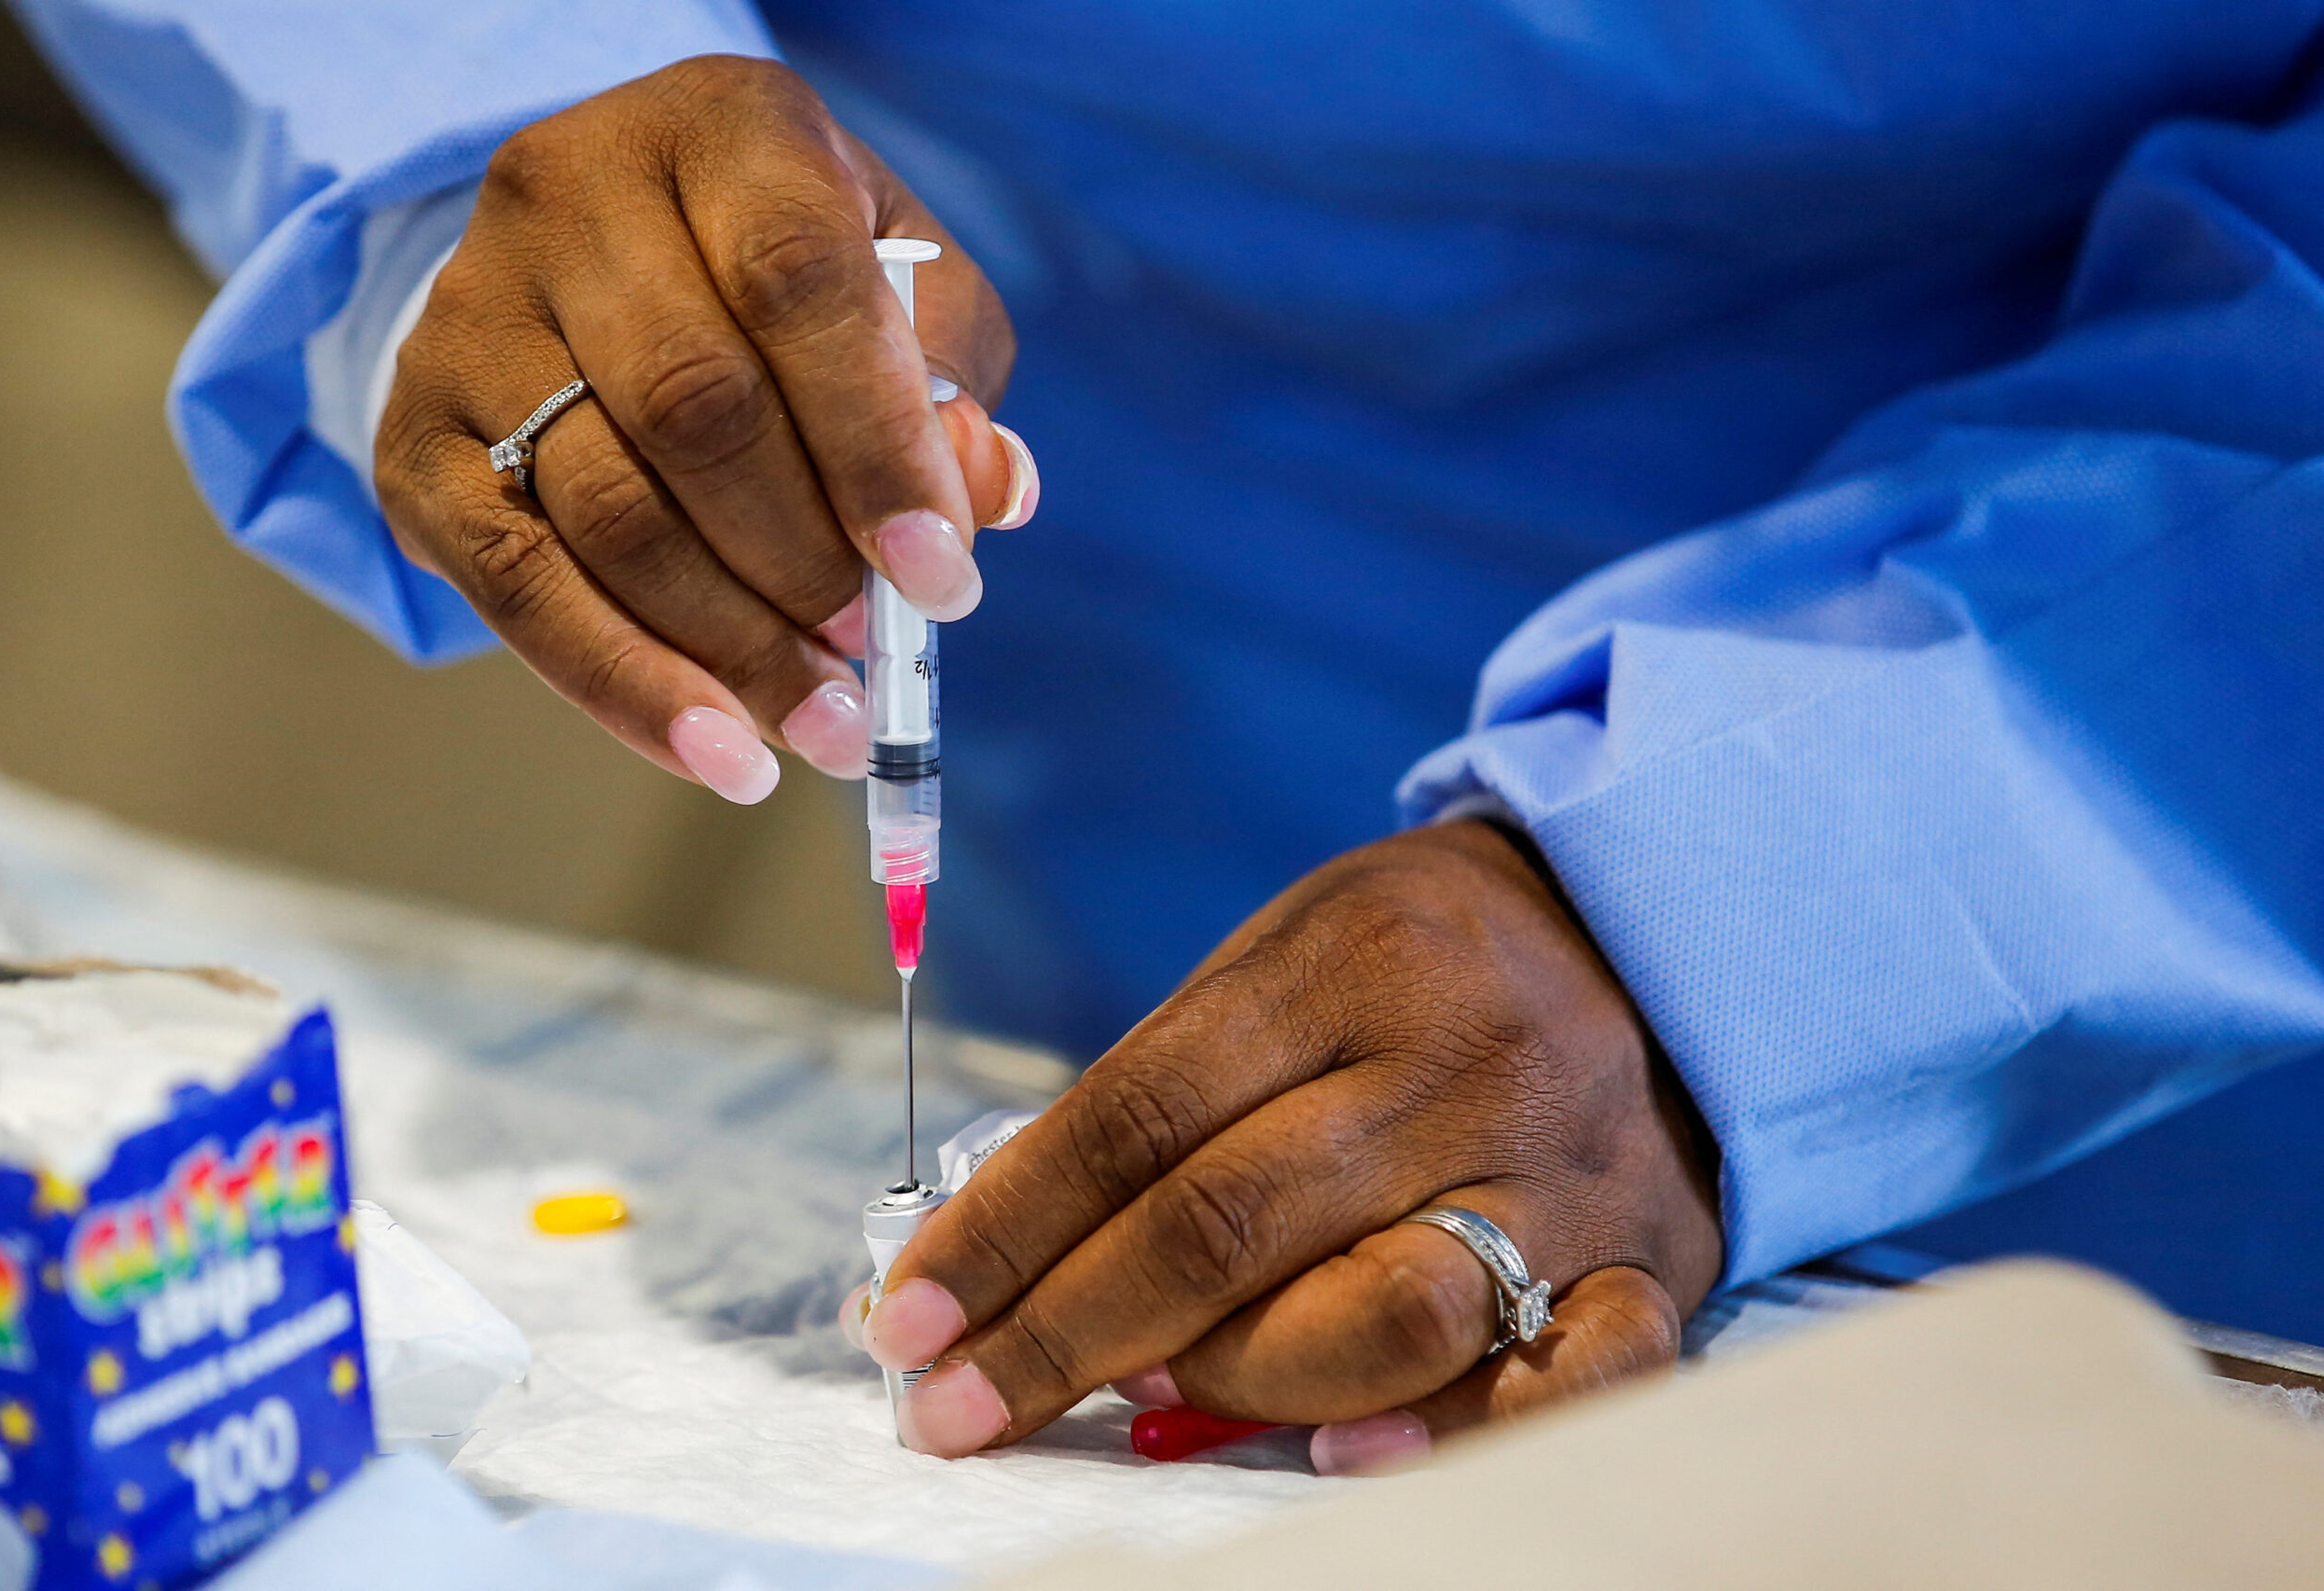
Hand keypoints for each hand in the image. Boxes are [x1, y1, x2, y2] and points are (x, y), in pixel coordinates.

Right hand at [375, 57, 1033, 801]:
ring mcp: (472, 317)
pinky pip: (516, 584)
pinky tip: (716, 754)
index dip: (874, 445)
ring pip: (604, 509)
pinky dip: (625, 686)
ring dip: (727, 647)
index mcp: (721, 133)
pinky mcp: (415, 436)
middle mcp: (571, 198)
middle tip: (873, 663)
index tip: (939, 577)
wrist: (602, 257)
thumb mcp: (900, 288)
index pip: (797, 283)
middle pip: (694, 409)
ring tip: (822, 725)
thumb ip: (950, 383)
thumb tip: (984, 499)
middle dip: (801, 565)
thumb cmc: (784, 281)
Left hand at [856, 820, 1721, 1471]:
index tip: (907, 1316)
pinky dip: (1459, 1433)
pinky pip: (1577, 1378)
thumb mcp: (1287, 954)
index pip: (1139, 1114)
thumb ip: (1169, 1090)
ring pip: (1386, 1312)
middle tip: (955, 1406)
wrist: (1653, 921)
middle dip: (1065, 1333)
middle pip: (1228, 1223)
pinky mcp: (1649, 1258)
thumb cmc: (1422, 956)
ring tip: (1151, 1393)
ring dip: (1233, 1379)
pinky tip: (1351, 1455)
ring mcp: (1559, 1169)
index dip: (1007, 1227)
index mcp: (1348, 964)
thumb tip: (1019, 1253)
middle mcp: (1458, 1063)